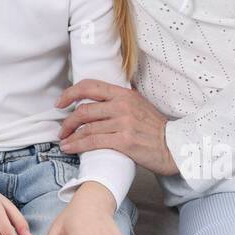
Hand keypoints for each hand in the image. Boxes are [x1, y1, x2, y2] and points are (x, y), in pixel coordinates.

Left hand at [56, 79, 180, 176]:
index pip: (90, 86)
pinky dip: (78, 146)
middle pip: (84, 110)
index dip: (70, 93)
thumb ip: (118, 100)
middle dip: (67, 121)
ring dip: (70, 136)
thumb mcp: (138, 105)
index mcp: (124, 94)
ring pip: (86, 128)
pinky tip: (70, 148)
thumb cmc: (154, 128)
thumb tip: (94, 100)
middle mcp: (122, 106)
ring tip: (63, 142)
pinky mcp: (124, 141)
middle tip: (61, 130)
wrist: (173, 147)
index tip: (60, 103)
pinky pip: (93, 142)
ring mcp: (124, 123)